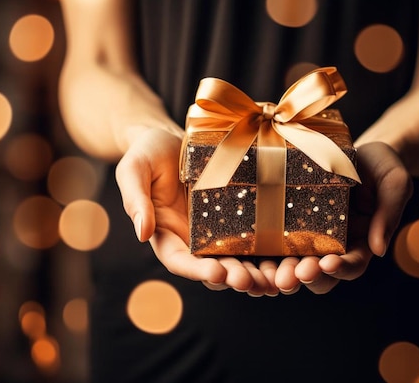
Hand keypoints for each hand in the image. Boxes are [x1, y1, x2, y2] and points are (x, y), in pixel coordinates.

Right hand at [115, 127, 280, 295]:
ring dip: (252, 272)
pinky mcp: (234, 216)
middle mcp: (191, 239)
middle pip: (211, 266)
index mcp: (164, 234)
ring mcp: (214, 229)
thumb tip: (142, 234)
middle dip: (231, 276)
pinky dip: (265, 252)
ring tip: (271, 281)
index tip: (216, 273)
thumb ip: (136, 200)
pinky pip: (249, 238)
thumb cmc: (147, 152)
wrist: (170, 137)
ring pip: (234, 259)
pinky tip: (284, 259)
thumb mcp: (134, 170)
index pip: (179, 261)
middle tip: (250, 282)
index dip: (197, 270)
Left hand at [273, 142, 412, 294]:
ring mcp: (310, 235)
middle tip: (292, 276)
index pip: (353, 264)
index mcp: (361, 242)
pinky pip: (275, 242)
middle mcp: (334, 245)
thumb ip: (390, 211)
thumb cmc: (381, 165)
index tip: (328, 264)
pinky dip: (264, 252)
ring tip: (271, 274)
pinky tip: (250, 253)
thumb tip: (379, 249)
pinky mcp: (289, 222)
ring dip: (282, 273)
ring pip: (294, 264)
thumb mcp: (394, 181)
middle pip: (320, 273)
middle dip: (306, 277)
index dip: (342, 268)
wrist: (357, 150)